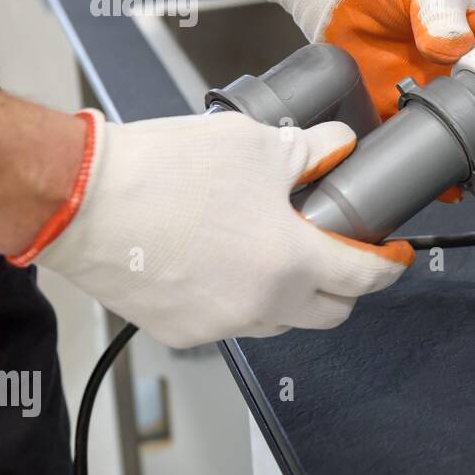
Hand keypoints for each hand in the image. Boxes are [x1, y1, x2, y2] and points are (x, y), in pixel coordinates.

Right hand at [11, 110, 412, 348]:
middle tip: (337, 250)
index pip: (364, 279)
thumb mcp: (254, 143)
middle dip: (344, 286)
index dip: (388, 266)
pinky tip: (225, 260)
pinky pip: (232, 322)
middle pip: (329, 313)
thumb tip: (337, 148)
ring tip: (272, 247)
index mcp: (291, 262)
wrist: (80, 199)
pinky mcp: (182, 331)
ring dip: (291, 293)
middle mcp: (261, 306)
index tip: (394, 255)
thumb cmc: (163, 171)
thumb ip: (310, 151)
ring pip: (280, 321)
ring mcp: (220, 325)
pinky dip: (242, 297)